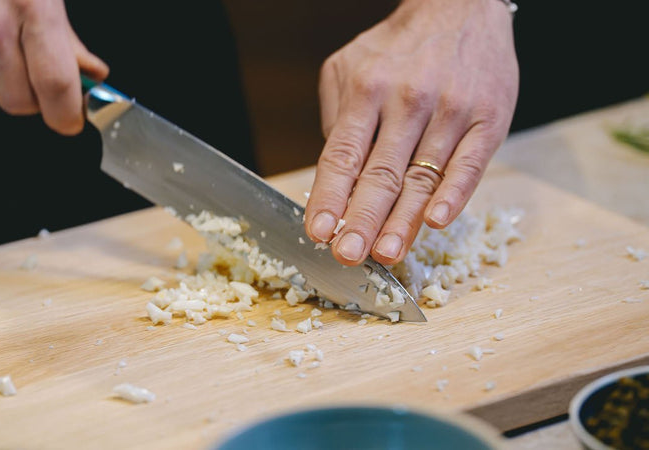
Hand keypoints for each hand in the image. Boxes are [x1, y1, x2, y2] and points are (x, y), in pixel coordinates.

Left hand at [305, 0, 517, 265]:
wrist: (461, 6)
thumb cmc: (397, 48)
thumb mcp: (348, 67)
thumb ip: (338, 119)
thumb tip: (332, 178)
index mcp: (368, 89)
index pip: (343, 154)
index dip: (330, 197)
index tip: (318, 232)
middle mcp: (408, 100)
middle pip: (381, 173)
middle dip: (362, 220)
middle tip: (348, 256)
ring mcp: (452, 110)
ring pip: (423, 176)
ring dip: (403, 221)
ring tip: (385, 254)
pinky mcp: (490, 117)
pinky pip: (470, 163)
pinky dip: (453, 194)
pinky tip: (435, 222)